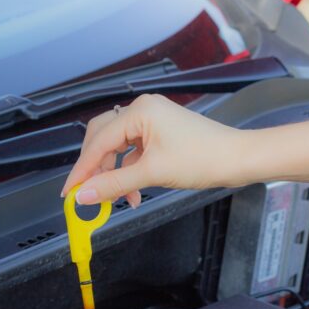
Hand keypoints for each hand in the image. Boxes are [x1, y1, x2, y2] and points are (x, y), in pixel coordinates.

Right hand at [61, 94, 248, 206]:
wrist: (237, 159)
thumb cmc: (204, 158)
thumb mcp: (152, 174)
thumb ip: (114, 184)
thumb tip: (85, 194)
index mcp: (139, 111)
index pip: (98, 141)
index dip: (82, 169)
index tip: (70, 192)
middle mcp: (144, 110)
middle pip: (104, 140)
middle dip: (97, 170)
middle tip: (88, 195)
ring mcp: (154, 121)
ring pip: (120, 148)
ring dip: (116, 174)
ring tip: (119, 198)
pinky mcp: (162, 134)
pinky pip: (135, 152)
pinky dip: (131, 172)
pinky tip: (134, 191)